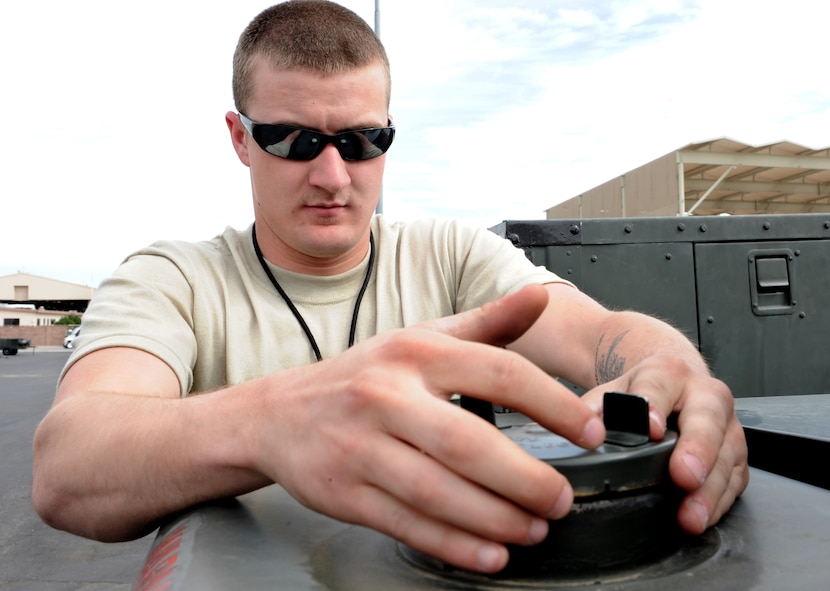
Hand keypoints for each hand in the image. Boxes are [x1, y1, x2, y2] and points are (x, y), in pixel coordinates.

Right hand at [258, 284, 603, 572]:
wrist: (278, 414)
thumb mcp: (421, 338)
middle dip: (526, 479)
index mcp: (415, 351)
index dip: (554, 405)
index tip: (592, 433)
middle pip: (468, 443)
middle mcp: (386, 395)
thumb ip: (486, 322)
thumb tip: (542, 295)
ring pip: (438, 491)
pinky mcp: (344, 492)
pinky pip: (407, 523)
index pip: (498, 372)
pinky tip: (490, 554)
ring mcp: (360, 446)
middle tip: (563, 498)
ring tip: (535, 529)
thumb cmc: (363, 375)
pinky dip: (454, 544)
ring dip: (495, 518)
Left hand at [582, 354, 749, 533]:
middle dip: (697, 449)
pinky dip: (720, 501)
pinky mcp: (735, 452)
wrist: (671, 383)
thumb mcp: (611, 392)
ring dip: (710, 488)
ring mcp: (726, 424)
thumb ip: (594, 410)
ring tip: (691, 514)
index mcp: (668, 372)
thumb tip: (580, 432)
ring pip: (726, 454)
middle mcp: (705, 393)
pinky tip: (704, 516)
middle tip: (684, 476)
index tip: (651, 428)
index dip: (654, 405)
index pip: (660, 385)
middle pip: (706, 419)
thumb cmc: (641, 392)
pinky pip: (735, 478)